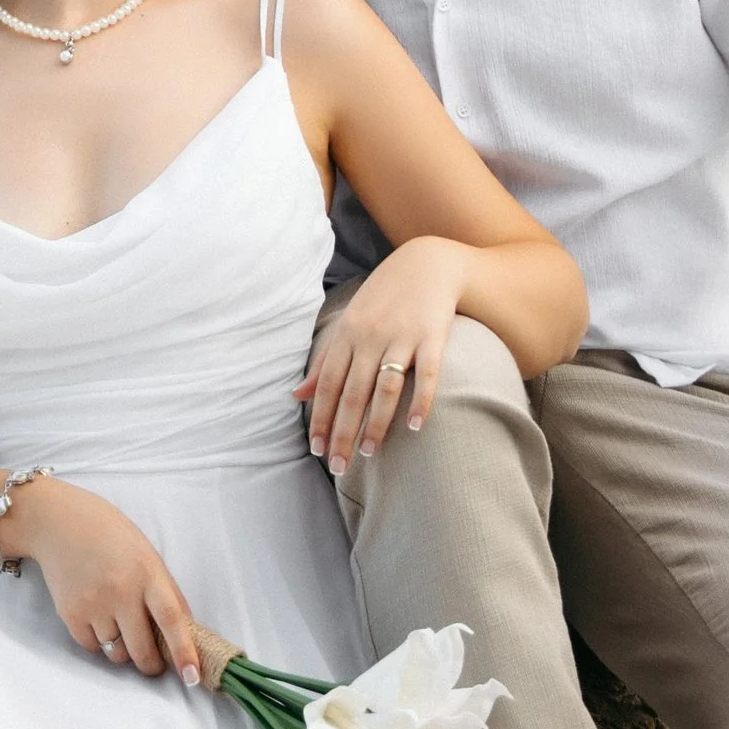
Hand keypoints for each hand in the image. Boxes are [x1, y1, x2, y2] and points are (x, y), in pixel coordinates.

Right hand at [5, 478, 200, 682]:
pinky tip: (97, 618)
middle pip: (142, 649)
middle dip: (151, 665)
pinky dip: (99, 643)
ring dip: (123, 651)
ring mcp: (94, 604)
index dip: (184, 651)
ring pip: (116, 654)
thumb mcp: (146, 554)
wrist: (59, 522)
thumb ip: (164, 590)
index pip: (172, 619)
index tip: (193, 677)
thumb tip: (184, 631)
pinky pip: (92, 648)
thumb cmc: (110, 535)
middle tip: (153, 663)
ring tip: (119, 626)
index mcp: (147, 572)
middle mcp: (121, 590)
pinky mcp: (70, 614)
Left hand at [297, 240, 467, 472]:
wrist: (428, 262)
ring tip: (369, 453)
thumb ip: (325, 360)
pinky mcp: (433, 336)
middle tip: (339, 466)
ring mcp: (402, 336)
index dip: (321, 417)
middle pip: (353, 392)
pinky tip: (415, 427)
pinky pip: (427, 374)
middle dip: (343, 432)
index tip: (317, 449)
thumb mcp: (349, 322)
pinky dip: (420, 401)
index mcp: (348, 334)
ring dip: (375, 423)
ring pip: (385, 388)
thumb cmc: (384, 297)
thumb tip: (296, 394)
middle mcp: (371, 336)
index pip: (328, 384)